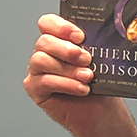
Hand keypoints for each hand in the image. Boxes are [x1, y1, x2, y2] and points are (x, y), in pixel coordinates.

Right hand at [23, 15, 120, 132]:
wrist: (101, 113)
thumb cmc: (99, 86)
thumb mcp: (100, 62)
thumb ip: (94, 47)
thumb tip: (100, 36)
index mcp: (58, 40)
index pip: (47, 23)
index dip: (61, 27)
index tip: (80, 36)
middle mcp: (45, 53)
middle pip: (44, 41)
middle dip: (67, 50)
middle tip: (87, 59)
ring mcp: (37, 70)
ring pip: (41, 60)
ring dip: (68, 69)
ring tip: (88, 77)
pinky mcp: (35, 88)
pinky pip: (44, 81)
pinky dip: (66, 84)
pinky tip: (82, 89)